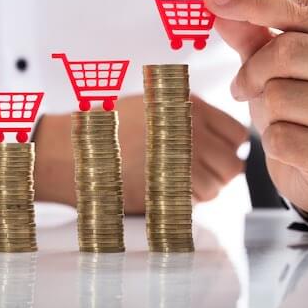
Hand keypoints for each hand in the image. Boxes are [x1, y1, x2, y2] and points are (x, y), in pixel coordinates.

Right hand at [34, 95, 246, 212]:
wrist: (70, 151)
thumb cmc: (103, 129)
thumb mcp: (148, 104)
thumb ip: (185, 115)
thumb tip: (217, 137)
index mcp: (187, 107)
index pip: (237, 135)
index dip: (227, 148)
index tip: (214, 154)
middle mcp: (190, 133)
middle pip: (232, 164)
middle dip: (218, 172)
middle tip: (194, 173)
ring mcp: (181, 162)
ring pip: (217, 187)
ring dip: (201, 190)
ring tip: (172, 182)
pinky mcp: (168, 190)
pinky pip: (195, 203)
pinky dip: (183, 202)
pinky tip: (161, 191)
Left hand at [204, 0, 307, 213]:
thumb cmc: (300, 114)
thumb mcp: (274, 70)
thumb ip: (252, 38)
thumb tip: (217, 4)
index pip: (299, 8)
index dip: (253, 2)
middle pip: (284, 52)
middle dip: (251, 74)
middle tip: (244, 88)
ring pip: (278, 96)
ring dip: (264, 112)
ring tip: (279, 119)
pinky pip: (282, 138)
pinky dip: (273, 143)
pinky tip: (291, 146)